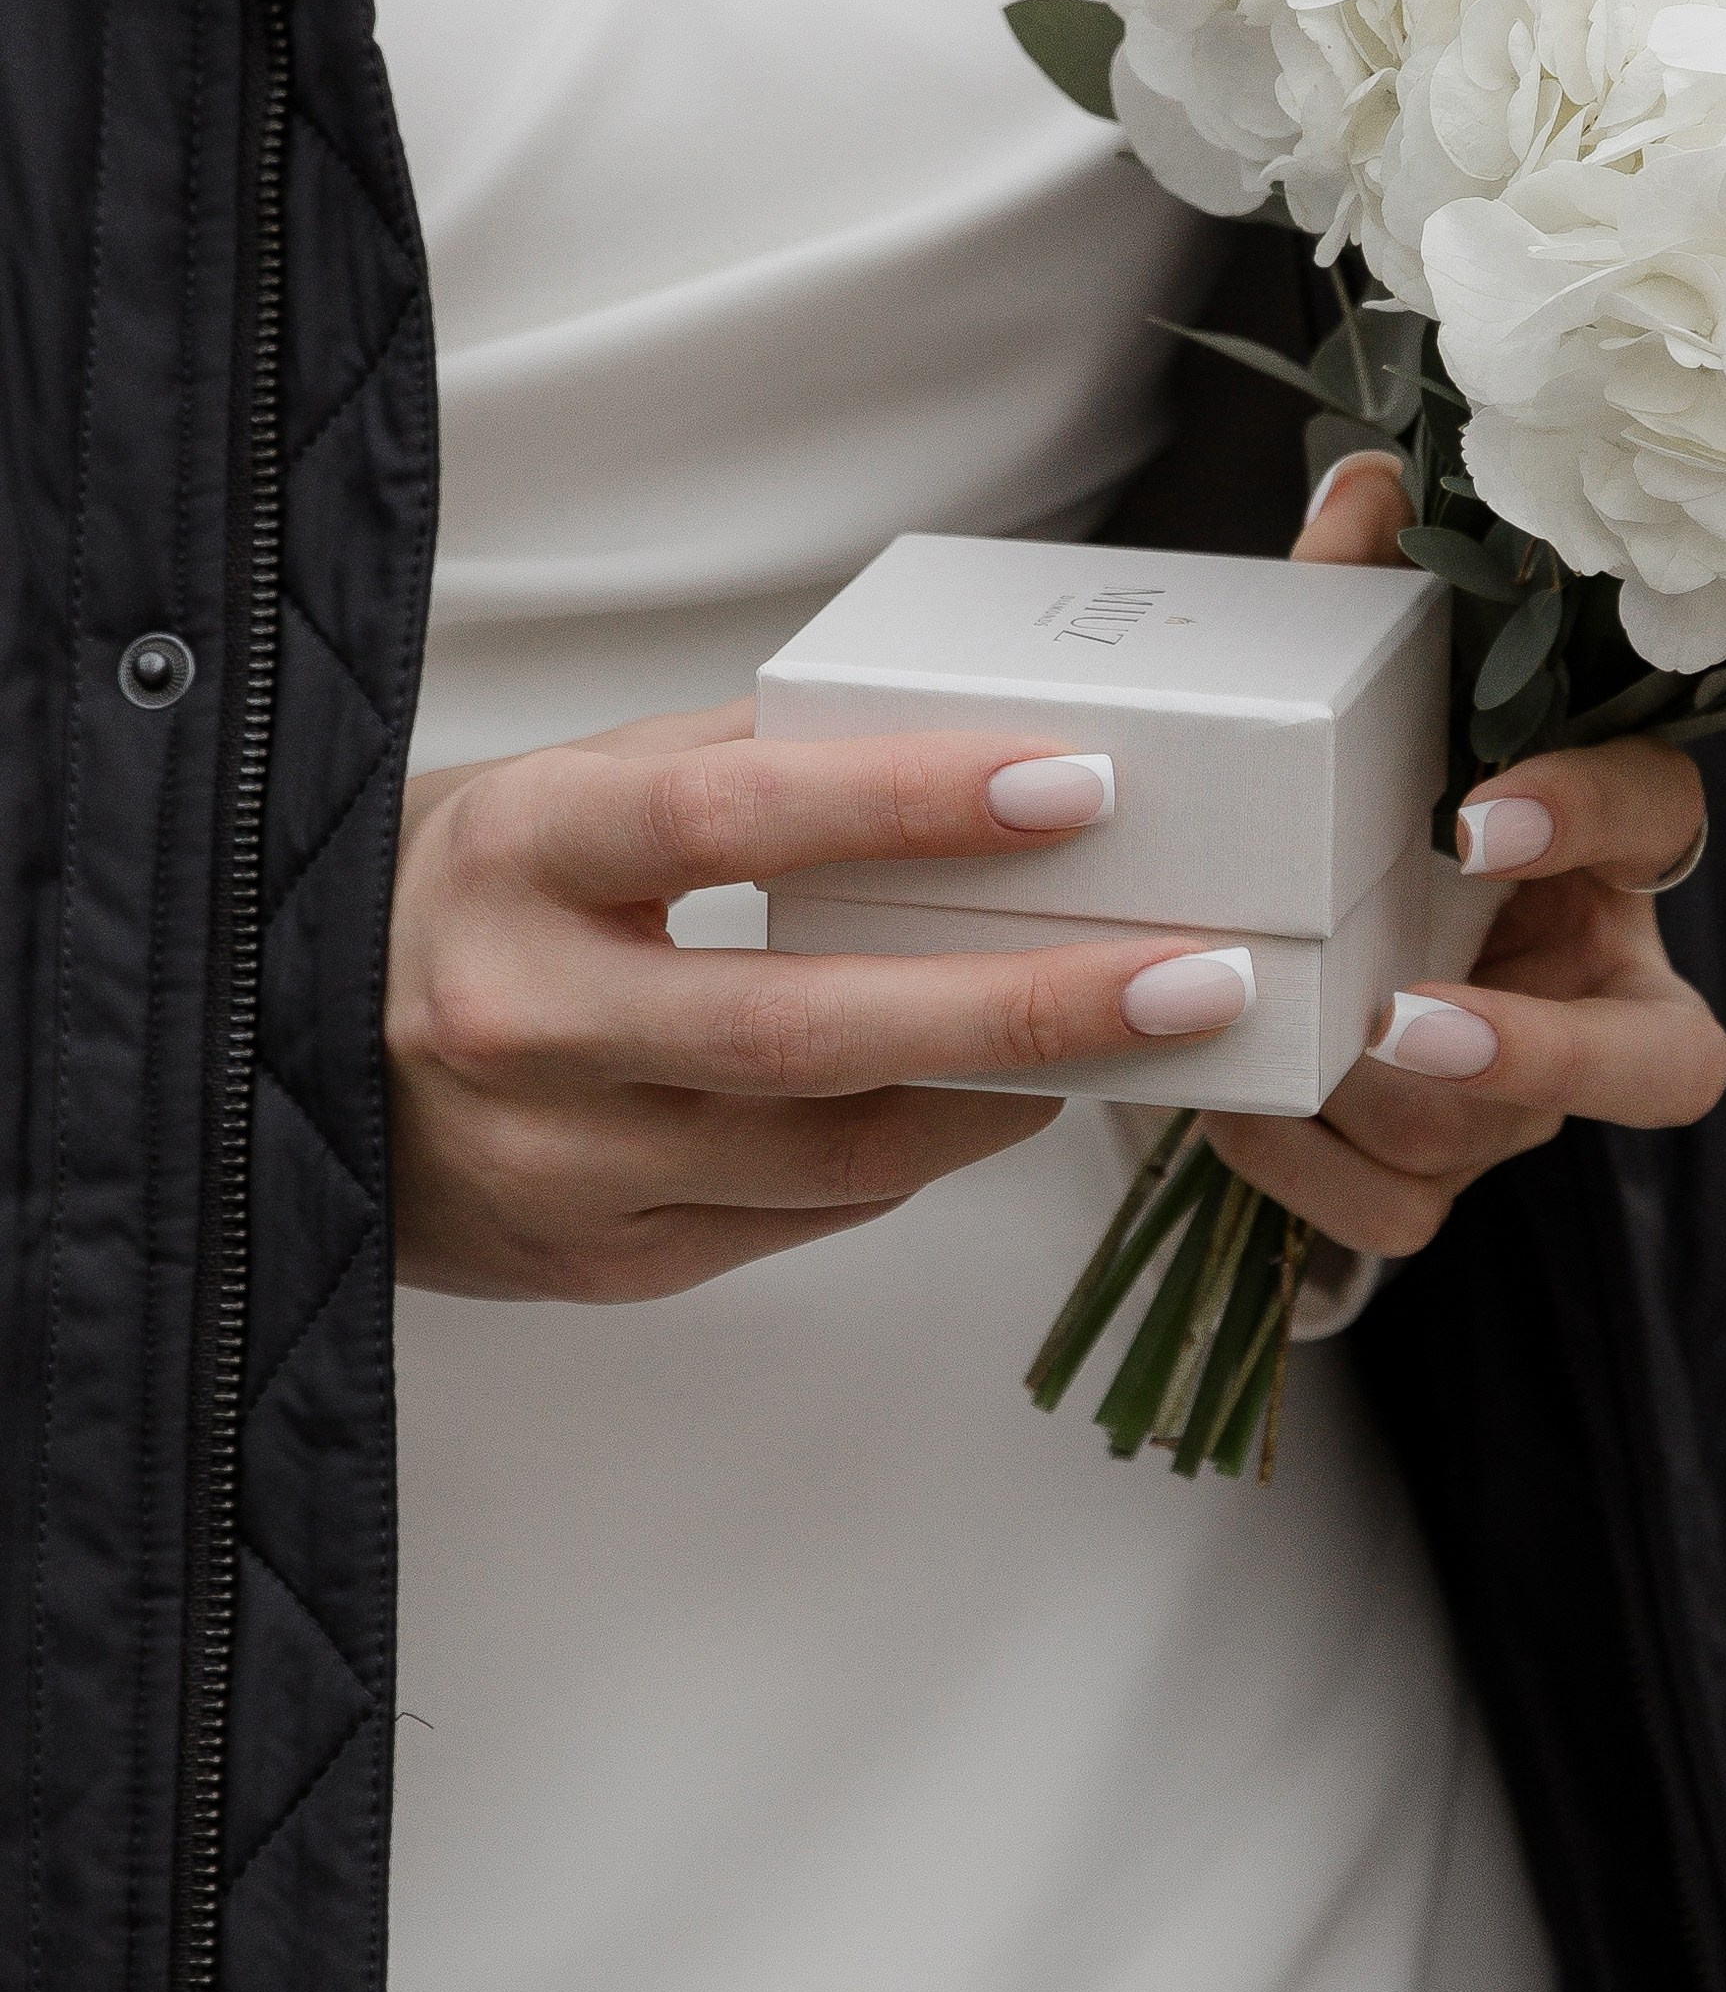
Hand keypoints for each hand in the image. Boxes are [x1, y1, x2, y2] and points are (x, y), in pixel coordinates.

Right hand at [387, 703, 1251, 1301]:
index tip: (1073, 780)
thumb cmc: (461, 895)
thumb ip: (738, 757)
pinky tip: (996, 1098)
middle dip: (1024, 1006)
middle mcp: (522, 1017)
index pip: (735, 817)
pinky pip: (793, 1215)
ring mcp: (552, 1162)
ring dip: (1001, 1094)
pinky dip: (913, 1155)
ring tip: (1133, 1032)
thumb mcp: (563, 788)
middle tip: (1191, 974)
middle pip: (807, 1028)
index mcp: (519, 853)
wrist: (267, 1059)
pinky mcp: (590, 1262)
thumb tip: (955, 729)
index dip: (910, 803)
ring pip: (826, 1152)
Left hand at [1205, 455, 1725, 1257]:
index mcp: (1590, 849)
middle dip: (1537, 1051)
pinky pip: (1397, 1215)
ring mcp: (1520, 1103)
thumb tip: (1370, 481)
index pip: (1663, 820)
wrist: (1235, 946)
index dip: (1595, 815)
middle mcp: (1585, 984)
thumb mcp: (1336, 703)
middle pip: (1665, 1063)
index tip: (1481, 813)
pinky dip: (1307, 1174)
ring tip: (1266, 1048)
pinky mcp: (1433, 1182)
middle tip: (1400, 1015)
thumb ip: (1357, 601)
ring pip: (1494, 1143)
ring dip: (1375, 1105)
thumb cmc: (1329, 806)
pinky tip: (1238, 1112)